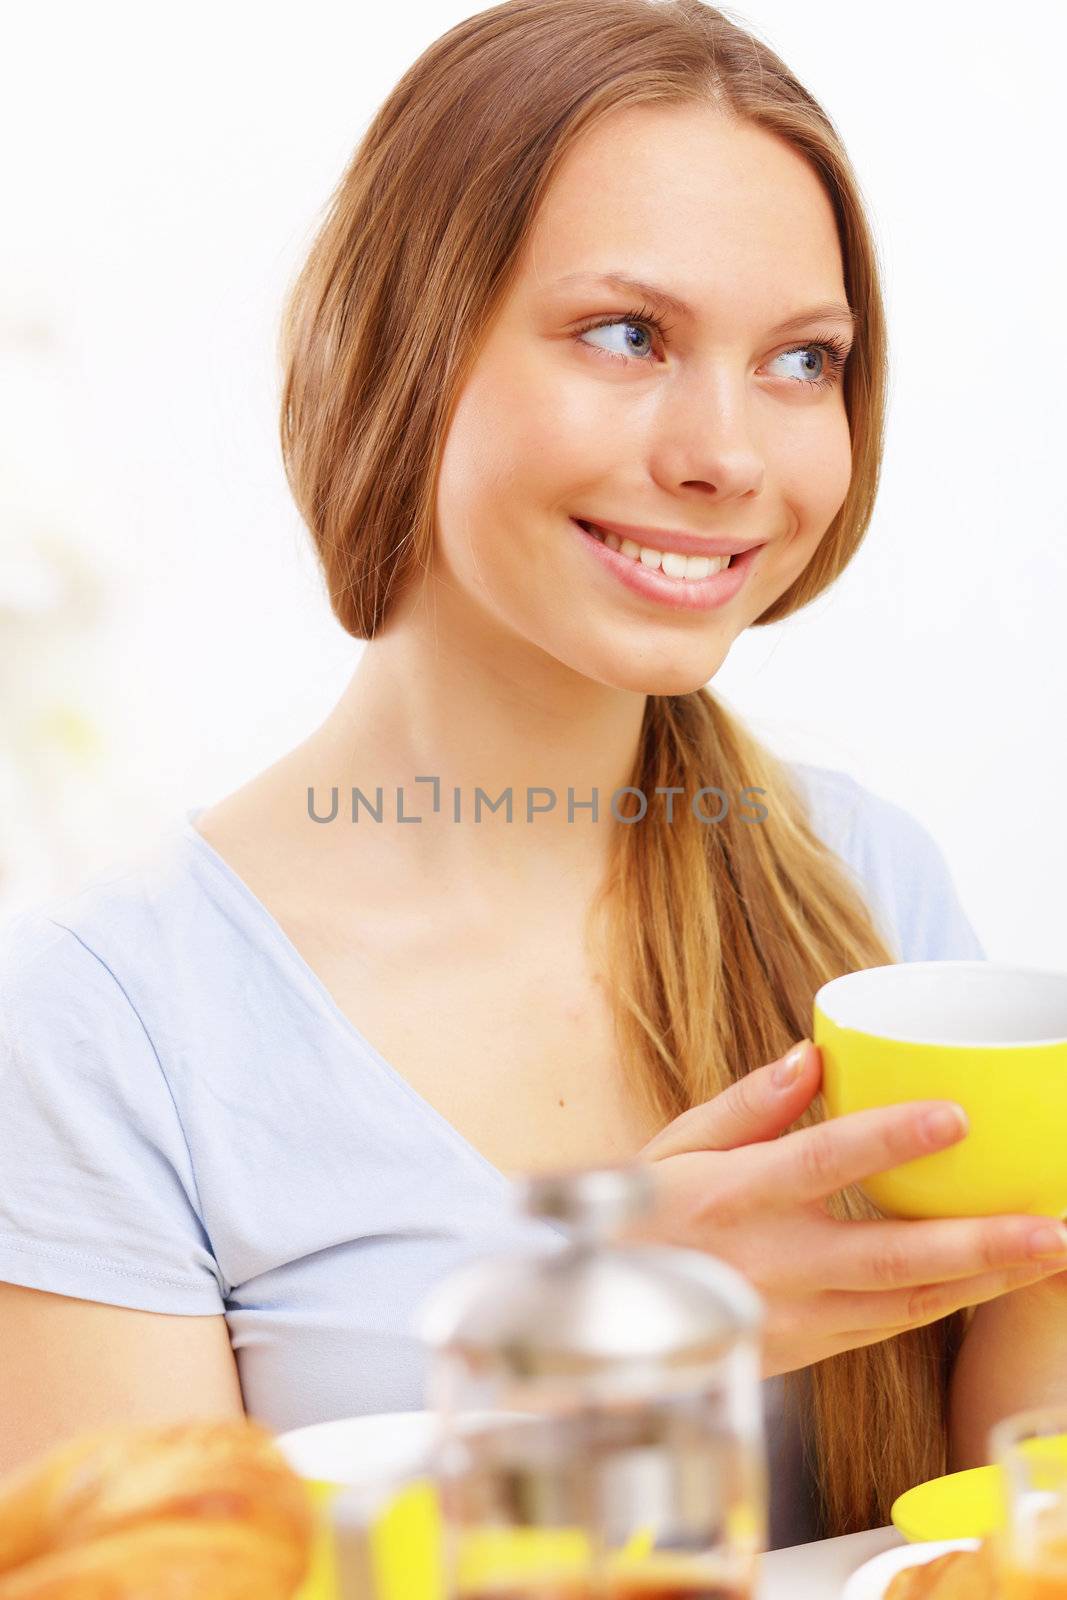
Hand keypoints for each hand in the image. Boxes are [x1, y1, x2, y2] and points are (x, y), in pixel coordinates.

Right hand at [628, 1041, 1066, 1378]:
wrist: (597, 1323)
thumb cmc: (637, 1219)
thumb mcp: (671, 1149)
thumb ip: (745, 1105)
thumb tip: (812, 1056)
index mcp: (731, 1196)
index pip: (822, 1162)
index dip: (890, 1139)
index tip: (956, 1116)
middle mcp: (768, 1263)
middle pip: (886, 1256)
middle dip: (978, 1244)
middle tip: (1050, 1226)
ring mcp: (789, 1319)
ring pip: (902, 1308)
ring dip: (982, 1285)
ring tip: (1047, 1255)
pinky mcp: (802, 1353)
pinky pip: (885, 1329)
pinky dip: (943, 1306)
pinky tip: (991, 1281)